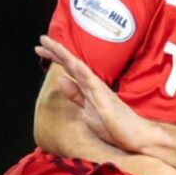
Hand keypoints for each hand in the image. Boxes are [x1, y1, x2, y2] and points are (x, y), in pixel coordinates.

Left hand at [36, 37, 156, 154]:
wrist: (135, 135)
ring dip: (66, 56)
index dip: (55, 57)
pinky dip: (83, 73)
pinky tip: (74, 63)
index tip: (40, 49)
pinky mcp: (105, 101)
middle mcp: (93, 84)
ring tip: (52, 45)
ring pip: (80, 68)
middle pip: (72, 64)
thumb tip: (60, 79)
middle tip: (42, 39)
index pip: (69, 68)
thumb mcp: (87, 110)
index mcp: (88, 86)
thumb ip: (75, 95)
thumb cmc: (113, 124)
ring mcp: (100, 91)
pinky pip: (93, 85)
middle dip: (57, 51)